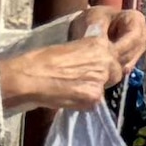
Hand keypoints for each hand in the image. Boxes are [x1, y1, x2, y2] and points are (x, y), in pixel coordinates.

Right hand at [0, 5, 145, 116]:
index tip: (102, 66)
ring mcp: (101, 80)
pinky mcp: (93, 97)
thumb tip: (92, 58)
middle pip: (116, 71)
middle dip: (105, 75)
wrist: (29, 78)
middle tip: (85, 79)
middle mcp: (105, 60)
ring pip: (106, 86)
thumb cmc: (42, 60)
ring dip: (95, 88)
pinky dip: (84, 102)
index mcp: (99, 43)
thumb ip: (88, 51)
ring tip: (73, 88)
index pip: (117, 53)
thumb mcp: (71, 47)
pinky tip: (68, 97)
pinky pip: (95, 102)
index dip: (109, 61)